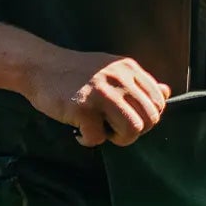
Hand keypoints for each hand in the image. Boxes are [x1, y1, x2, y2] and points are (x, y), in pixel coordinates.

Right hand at [28, 48, 168, 145]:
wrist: (38, 65)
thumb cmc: (75, 72)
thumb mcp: (111, 69)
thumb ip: (138, 82)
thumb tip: (166, 92)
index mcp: (129, 69)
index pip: (159, 102)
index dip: (147, 118)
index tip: (127, 118)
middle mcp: (119, 78)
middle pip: (150, 119)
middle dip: (135, 132)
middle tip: (114, 130)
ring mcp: (101, 93)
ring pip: (132, 130)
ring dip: (119, 139)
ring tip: (102, 133)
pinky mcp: (82, 108)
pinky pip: (98, 138)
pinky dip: (88, 140)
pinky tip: (79, 132)